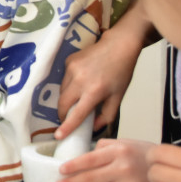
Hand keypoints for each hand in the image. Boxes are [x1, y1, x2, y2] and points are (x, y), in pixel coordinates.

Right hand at [54, 15, 147, 137]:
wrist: (119, 45)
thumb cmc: (122, 72)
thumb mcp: (118, 96)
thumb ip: (106, 115)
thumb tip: (93, 127)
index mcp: (94, 92)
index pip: (76, 114)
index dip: (67, 127)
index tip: (58, 136)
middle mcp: (80, 80)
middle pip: (62, 104)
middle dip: (63, 114)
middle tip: (68, 118)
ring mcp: (72, 69)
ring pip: (62, 92)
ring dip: (67, 99)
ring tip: (78, 97)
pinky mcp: (69, 61)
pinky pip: (64, 79)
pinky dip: (69, 85)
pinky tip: (81, 81)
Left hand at [57, 138, 151, 181]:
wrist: (170, 169)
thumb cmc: (144, 156)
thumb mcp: (126, 143)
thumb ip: (106, 147)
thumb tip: (86, 153)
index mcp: (118, 150)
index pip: (89, 158)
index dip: (73, 166)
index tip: (61, 170)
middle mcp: (123, 166)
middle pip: (91, 177)